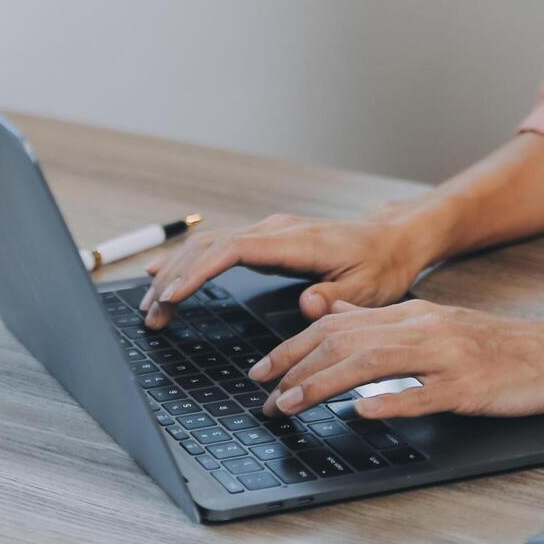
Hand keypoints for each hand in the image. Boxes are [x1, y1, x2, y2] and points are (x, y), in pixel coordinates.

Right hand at [138, 210, 438, 328]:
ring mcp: (266, 233)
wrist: (393, 238)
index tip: (172, 295)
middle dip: (174, 278)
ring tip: (150, 305)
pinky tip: (164, 277)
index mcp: (295, 241)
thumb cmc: (382, 264)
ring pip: (207, 245)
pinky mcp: (264, 241)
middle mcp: (274, 230)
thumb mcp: (369, 289)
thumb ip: (336, 297)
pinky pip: (217, 248)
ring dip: (175, 272)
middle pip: (209, 246)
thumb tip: (309, 305)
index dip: (198, 271)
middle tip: (151, 313)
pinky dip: (187, 263)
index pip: (233, 250)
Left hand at [250, 299, 543, 418]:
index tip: (262, 370)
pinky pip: (424, 393)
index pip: (336, 324)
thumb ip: (383, 322)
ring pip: (371, 363)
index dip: (292, 347)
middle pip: (343, 341)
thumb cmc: (499, 348)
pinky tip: (361, 414)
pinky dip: (389, 402)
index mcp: (411, 315)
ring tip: (292, 404)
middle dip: (295, 367)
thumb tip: (331, 316)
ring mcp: (445, 357)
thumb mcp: (435, 324)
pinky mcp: (469, 387)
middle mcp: (422, 328)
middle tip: (264, 395)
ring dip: (324, 385)